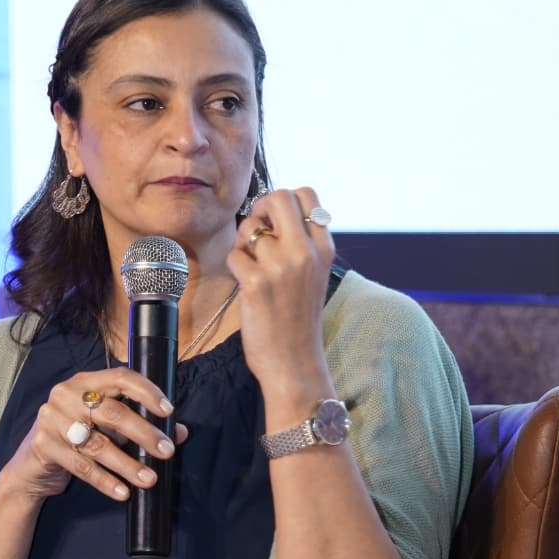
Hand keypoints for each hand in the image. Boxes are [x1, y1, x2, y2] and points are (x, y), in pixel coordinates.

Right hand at [4, 368, 187, 502]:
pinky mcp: (44, 445)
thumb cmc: (77, 440)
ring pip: (98, 443)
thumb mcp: (109, 429)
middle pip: (113, 412)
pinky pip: (81, 465)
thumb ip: (141, 426)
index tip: (168, 411)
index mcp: (86, 381)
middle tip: (166, 451)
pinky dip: (105, 480)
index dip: (147, 392)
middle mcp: (66, 394)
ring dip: (128, 464)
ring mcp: (52, 419)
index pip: (121, 377)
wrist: (32, 468)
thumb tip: (181, 433)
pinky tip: (122, 492)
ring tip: (150, 479)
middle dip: (144, 433)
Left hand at [226, 187, 333, 395]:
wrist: (294, 363)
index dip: (285, 201)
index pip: (307, 195)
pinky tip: (246, 285)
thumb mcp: (314, 275)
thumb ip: (302, 243)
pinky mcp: (256, 283)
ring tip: (252, 267)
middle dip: (261, 209)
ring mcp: (281, 267)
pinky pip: (234, 254)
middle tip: (257, 234)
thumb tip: (273, 212)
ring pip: (250, 227)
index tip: (276, 222)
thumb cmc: (298, 320)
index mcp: (324, 248)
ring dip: (244, 244)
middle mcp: (305, 252)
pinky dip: (235, 267)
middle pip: (278, 197)